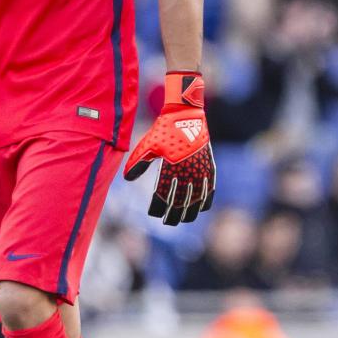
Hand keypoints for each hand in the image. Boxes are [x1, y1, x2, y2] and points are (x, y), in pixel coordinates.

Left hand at [124, 72, 215, 224]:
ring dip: (190, 211)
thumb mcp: (148, 145)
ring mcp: (199, 168)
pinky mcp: (209, 165)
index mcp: (170, 167)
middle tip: (167, 223)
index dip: (158, 206)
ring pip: (196, 198)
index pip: (164, 194)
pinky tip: (202, 208)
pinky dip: (206, 199)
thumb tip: (127, 179)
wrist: (185, 113)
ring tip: (184, 219)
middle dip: (173, 214)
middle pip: (180, 200)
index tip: (154, 213)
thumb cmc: (163, 129)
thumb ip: (137, 163)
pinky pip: (210, 188)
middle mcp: (186, 170)